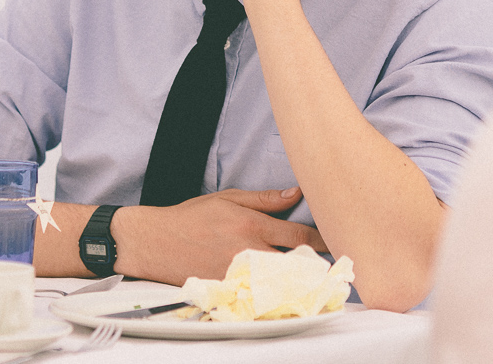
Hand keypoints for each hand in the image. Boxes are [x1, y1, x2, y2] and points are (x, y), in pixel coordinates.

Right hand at [112, 187, 326, 283]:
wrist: (155, 241)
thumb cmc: (191, 217)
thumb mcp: (228, 198)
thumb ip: (264, 199)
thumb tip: (295, 193)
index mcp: (251, 225)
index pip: (298, 236)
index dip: (322, 241)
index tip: (337, 242)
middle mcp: (248, 250)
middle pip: (295, 264)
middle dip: (317, 267)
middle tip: (336, 270)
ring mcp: (238, 274)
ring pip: (280, 284)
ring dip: (300, 284)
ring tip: (318, 284)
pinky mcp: (227, 290)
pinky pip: (257, 296)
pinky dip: (273, 296)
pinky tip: (286, 297)